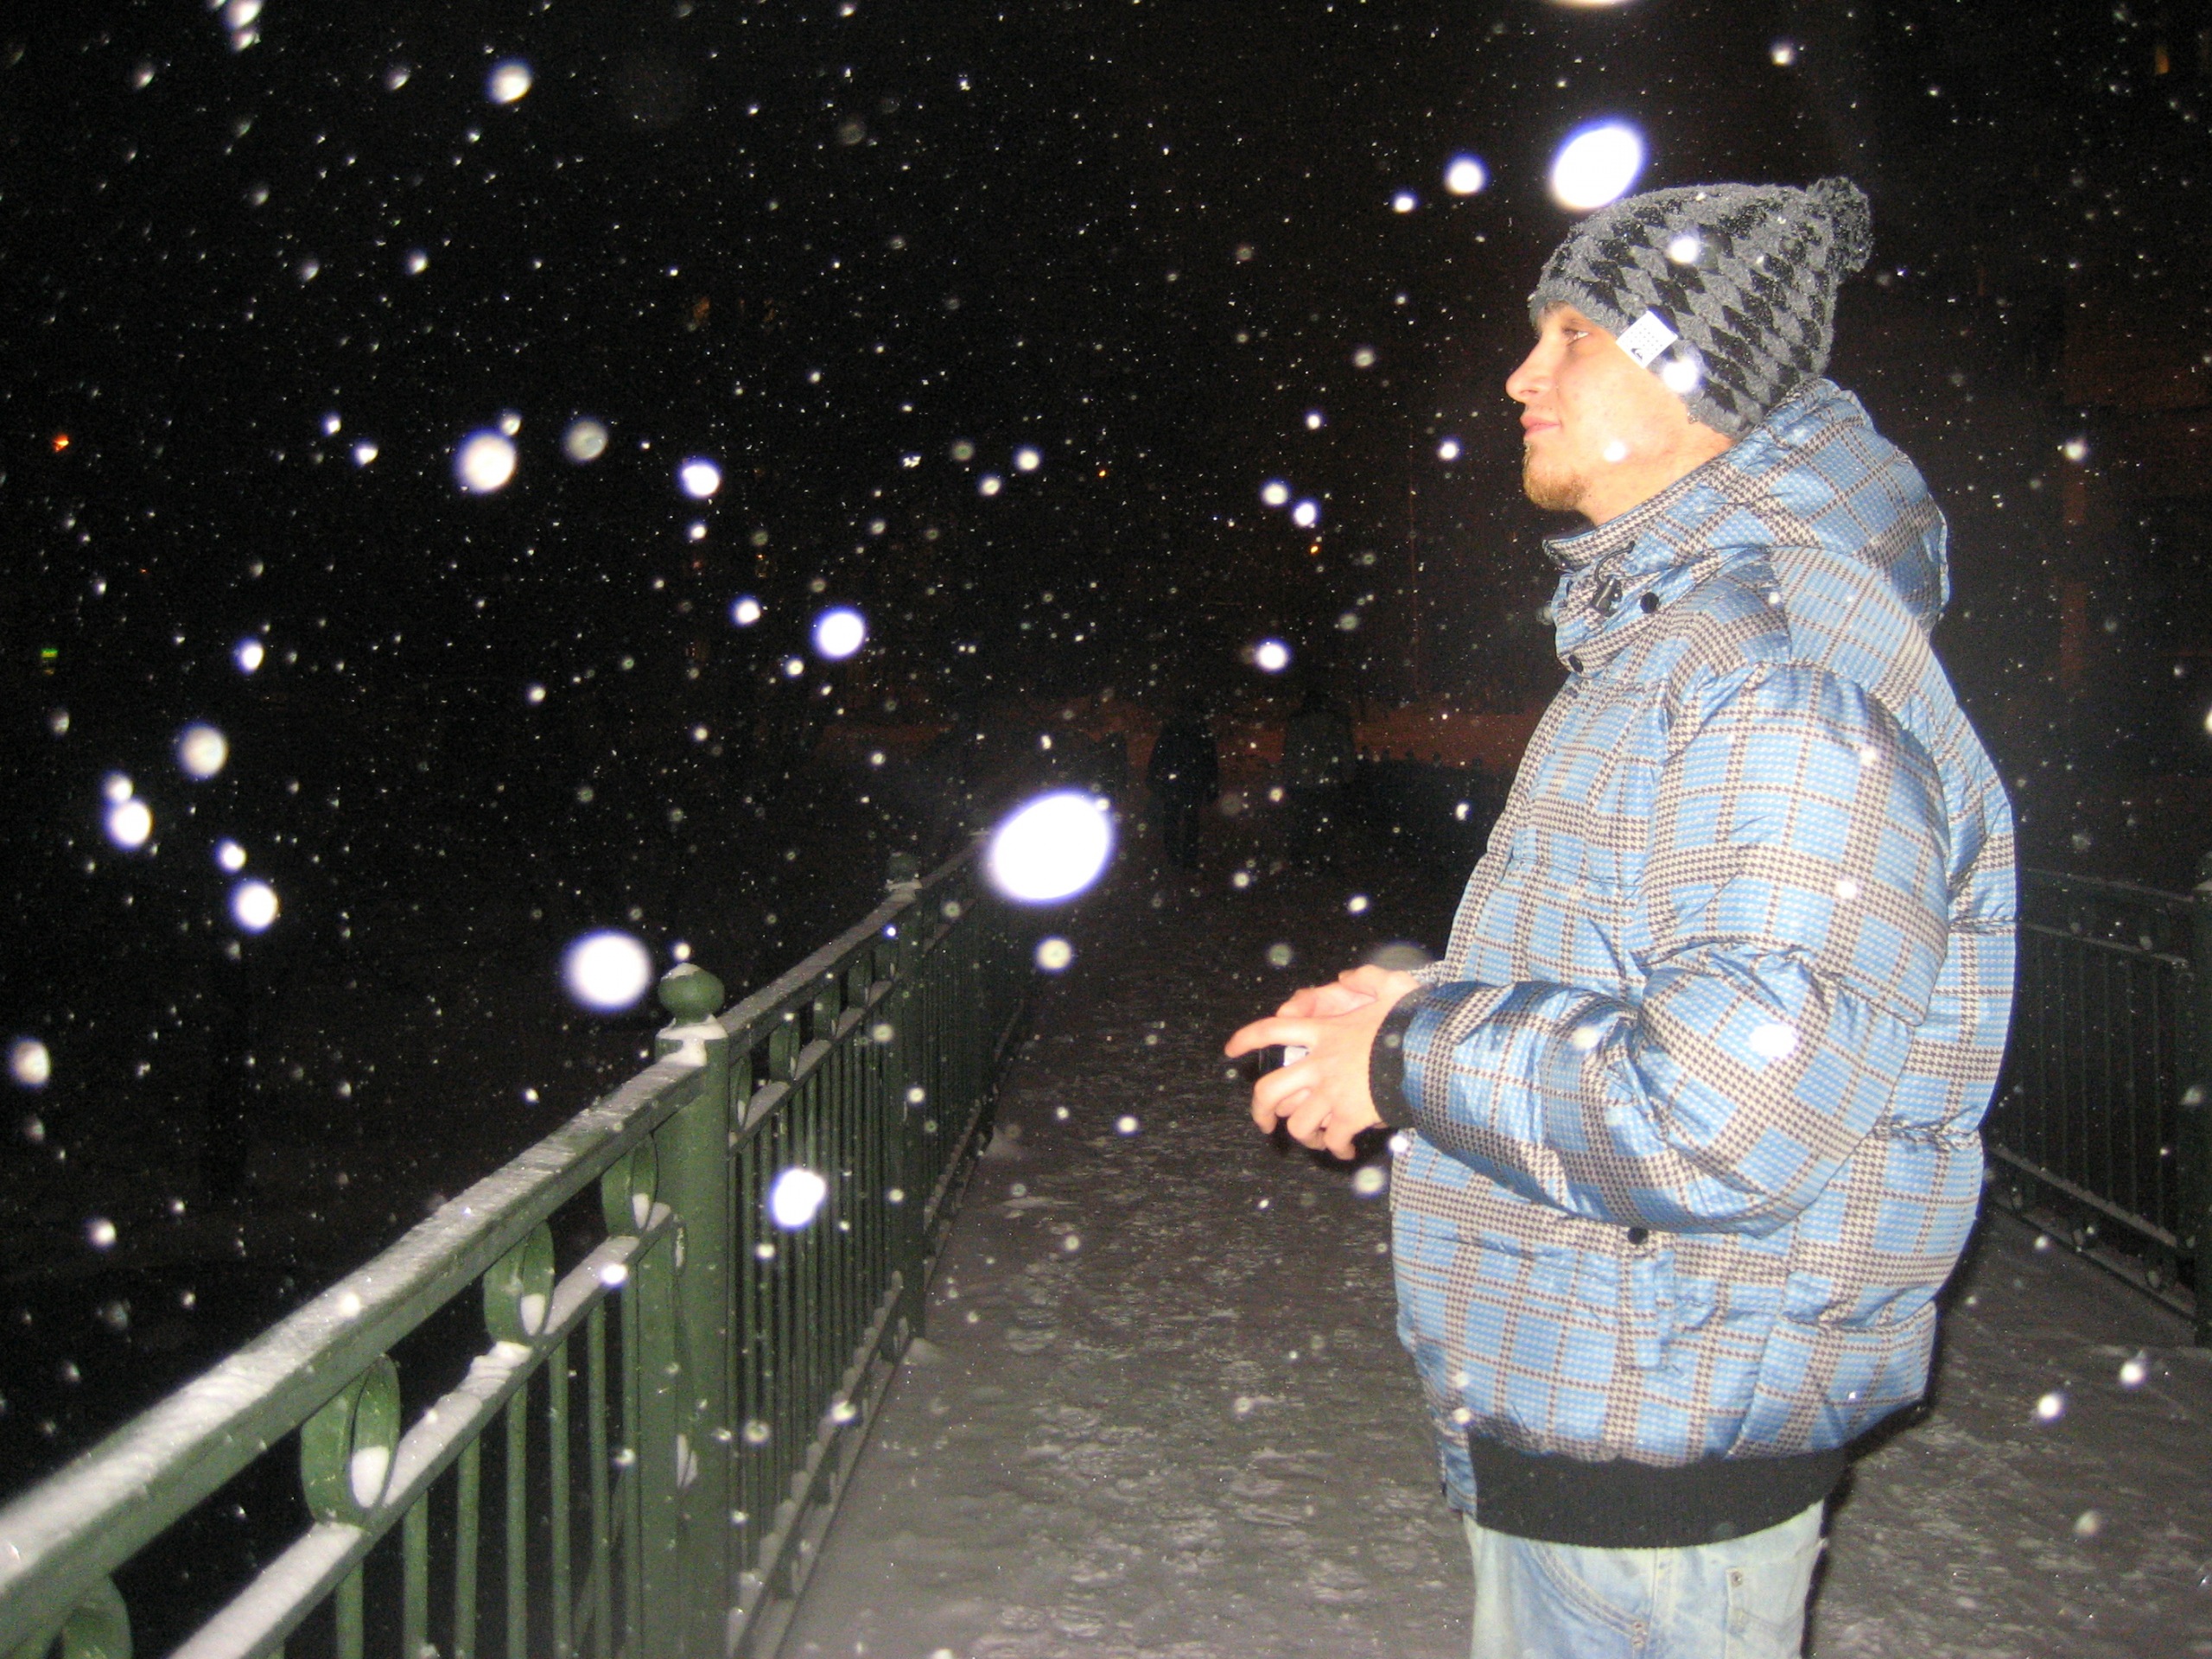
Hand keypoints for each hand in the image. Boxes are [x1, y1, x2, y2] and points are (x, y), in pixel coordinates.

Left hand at [1225, 965, 1421, 1159]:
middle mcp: (1319, 1064)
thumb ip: (1367, 978)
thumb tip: (1346, 978)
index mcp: (1323, 1033)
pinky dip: (1335, 1148)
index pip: (1271, 1030)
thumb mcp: (1392, 987)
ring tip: (1314, 1140)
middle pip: (1270, 1091)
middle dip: (1260, 1111)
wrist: (1427, 1054)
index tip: (1231, 1051)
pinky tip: (1344, 1150)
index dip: (1247, 1039)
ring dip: (1303, 1135)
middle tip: (1263, 1122)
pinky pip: (1331, 1139)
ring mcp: (1331, 1092)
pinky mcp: (1349, 1116)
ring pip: (1297, 1123)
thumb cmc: (1412, 1021)